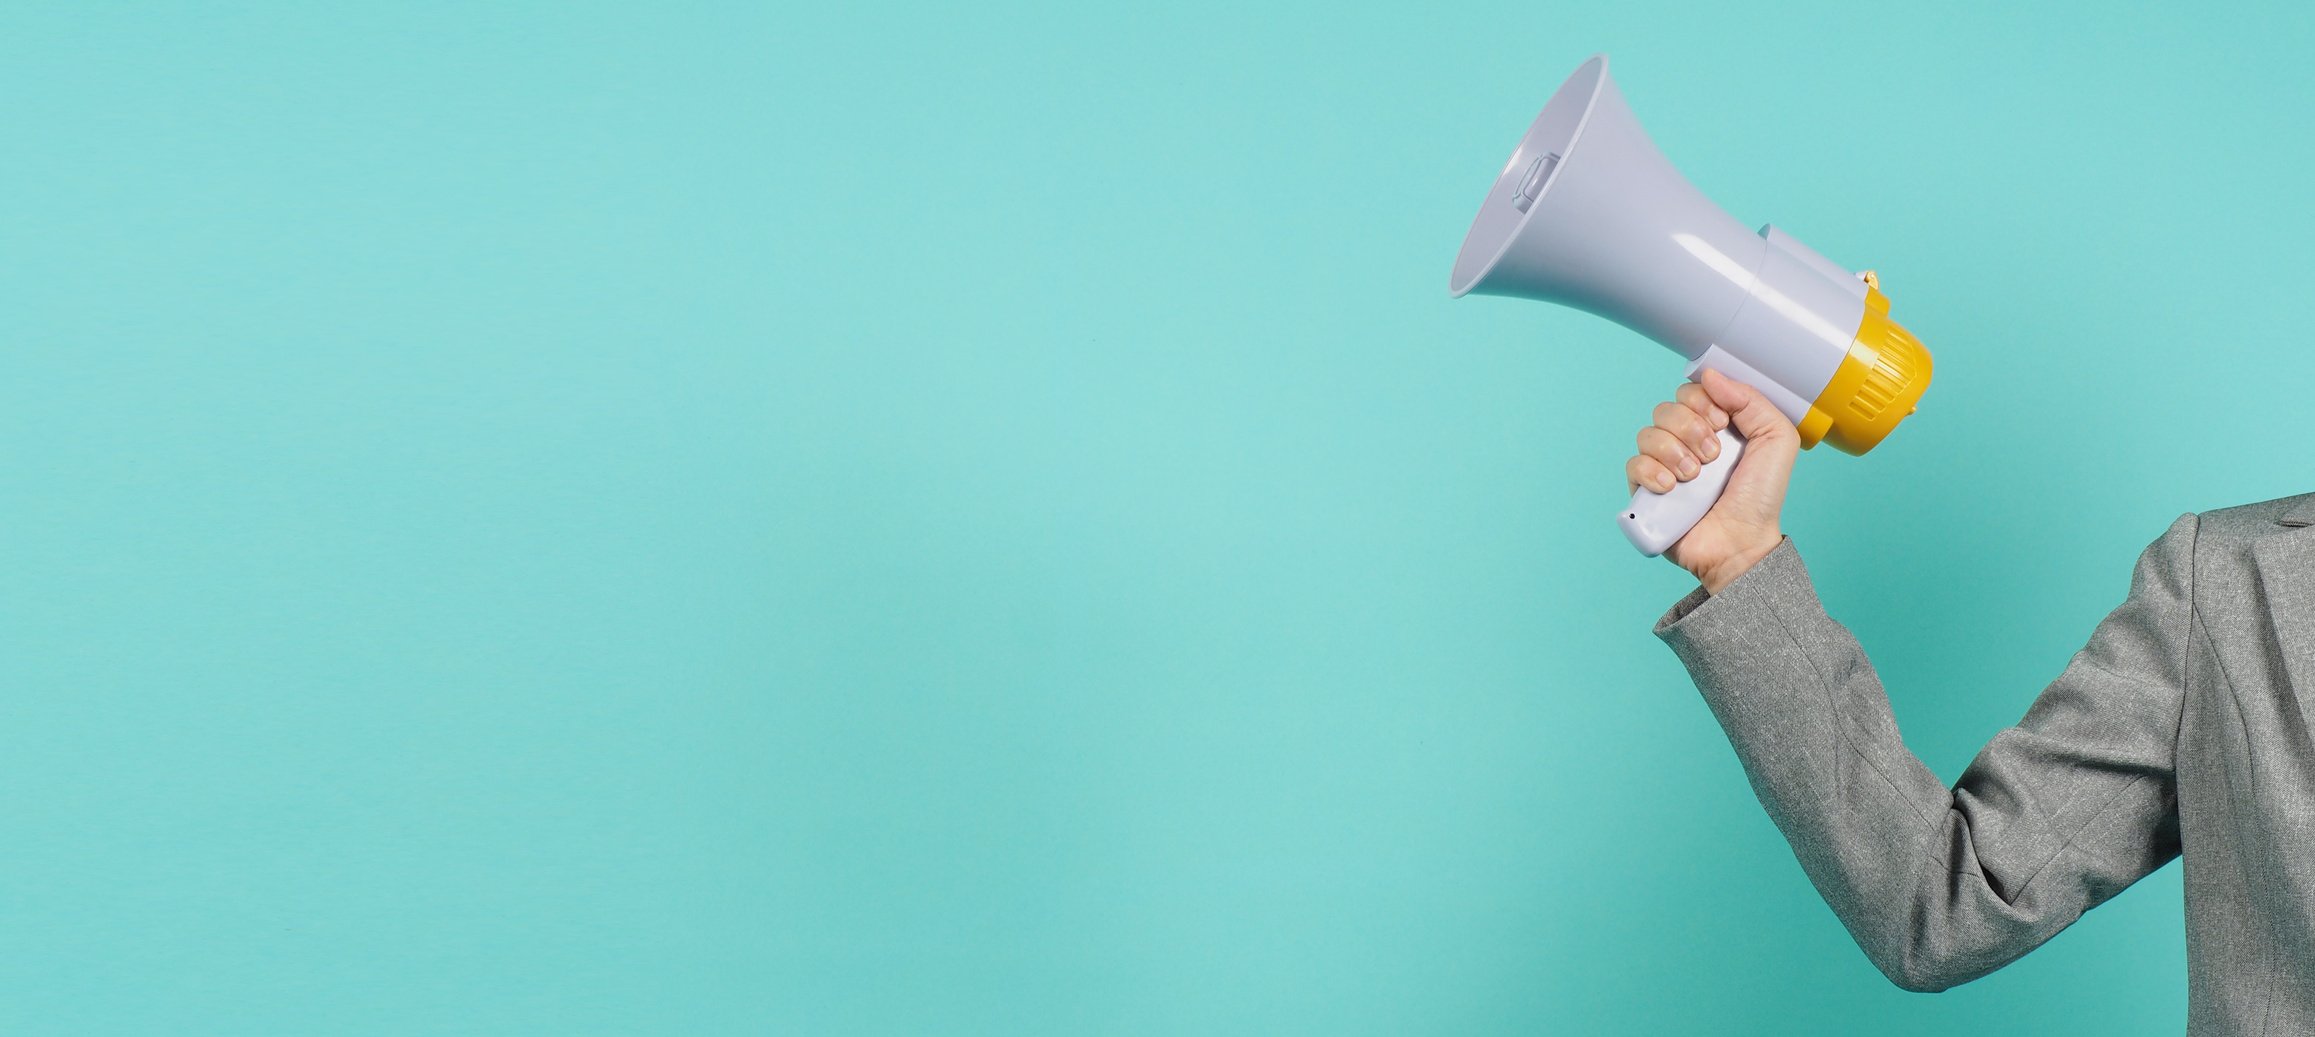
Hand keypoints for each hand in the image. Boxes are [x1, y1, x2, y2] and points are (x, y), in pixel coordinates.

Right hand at [1624, 367, 1799, 592]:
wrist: (1741, 542)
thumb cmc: (1760, 498)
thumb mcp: (1777, 440)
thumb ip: (1751, 400)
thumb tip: (1710, 375)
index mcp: (1715, 426)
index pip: (1691, 391)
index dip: (1702, 401)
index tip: (1721, 422)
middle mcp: (1687, 442)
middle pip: (1667, 408)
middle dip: (1690, 429)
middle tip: (1712, 456)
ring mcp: (1664, 465)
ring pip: (1647, 433)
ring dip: (1673, 451)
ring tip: (1693, 476)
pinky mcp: (1645, 490)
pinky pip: (1632, 464)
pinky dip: (1651, 471)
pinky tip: (1672, 487)